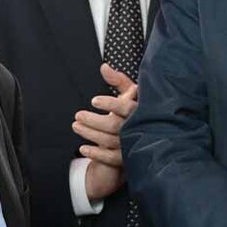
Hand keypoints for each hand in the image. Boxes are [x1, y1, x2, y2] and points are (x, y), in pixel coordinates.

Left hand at [75, 64, 137, 201]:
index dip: (110, 104)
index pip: (126, 108)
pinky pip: (111, 159)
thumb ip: (118, 81)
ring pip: (110, 141)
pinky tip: (83, 148)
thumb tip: (104, 67)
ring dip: (90, 134)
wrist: (151, 138)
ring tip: (76, 125)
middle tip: (78, 115)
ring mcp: (134, 145)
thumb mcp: (131, 94)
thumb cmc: (136, 112)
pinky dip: (96, 154)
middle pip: (114, 125)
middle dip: (93, 120)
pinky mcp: (128, 159)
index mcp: (141, 111)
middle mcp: (138, 129)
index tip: (93, 101)